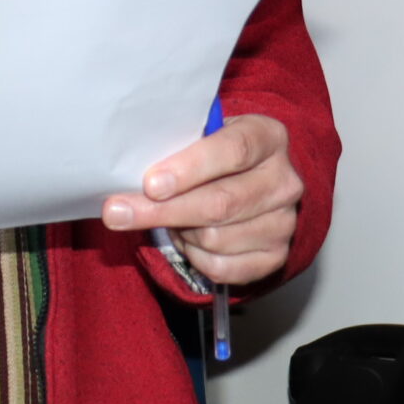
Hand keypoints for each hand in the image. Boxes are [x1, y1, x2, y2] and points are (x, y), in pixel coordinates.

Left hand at [101, 114, 302, 286]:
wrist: (250, 181)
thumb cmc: (214, 154)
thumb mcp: (201, 135)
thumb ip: (176, 147)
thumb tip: (127, 172)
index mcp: (267, 136)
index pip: (233, 151)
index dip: (190, 168)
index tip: (151, 183)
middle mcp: (284, 180)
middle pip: (220, 203)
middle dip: (163, 211)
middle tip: (118, 212)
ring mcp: (285, 221)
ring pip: (216, 239)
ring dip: (179, 232)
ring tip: (168, 218)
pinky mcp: (276, 256)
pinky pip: (222, 268)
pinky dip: (194, 257)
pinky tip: (187, 239)